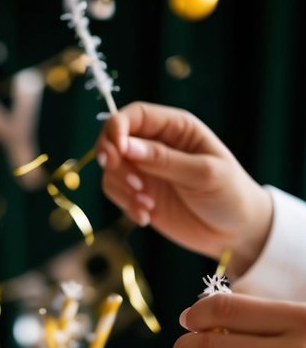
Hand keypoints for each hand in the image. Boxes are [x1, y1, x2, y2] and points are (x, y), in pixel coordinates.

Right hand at [95, 102, 272, 274]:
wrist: (235, 231)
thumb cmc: (228, 194)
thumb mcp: (202, 173)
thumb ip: (164, 159)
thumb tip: (126, 146)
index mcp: (176, 128)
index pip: (134, 115)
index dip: (117, 128)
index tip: (116, 152)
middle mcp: (157, 145)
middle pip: (115, 139)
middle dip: (113, 160)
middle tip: (132, 183)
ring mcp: (146, 170)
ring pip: (112, 169)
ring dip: (122, 188)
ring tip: (147, 206)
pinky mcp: (140, 194)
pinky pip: (116, 193)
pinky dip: (125, 205)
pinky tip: (145, 217)